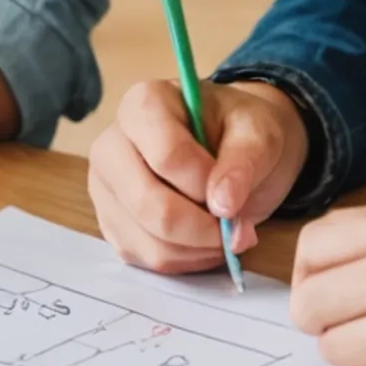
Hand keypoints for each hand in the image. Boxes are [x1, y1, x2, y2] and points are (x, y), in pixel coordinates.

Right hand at [89, 79, 308, 273]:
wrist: (233, 149)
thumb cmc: (241, 133)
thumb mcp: (259, 133)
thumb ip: (244, 161)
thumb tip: (223, 204)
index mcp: (143, 104)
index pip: (166, 155)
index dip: (206, 183)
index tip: (234, 190)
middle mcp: (111, 145)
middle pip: (147, 203)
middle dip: (202, 227)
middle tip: (239, 228)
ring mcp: (106, 188)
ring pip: (147, 240)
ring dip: (198, 249)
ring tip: (226, 233)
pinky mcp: (112, 224)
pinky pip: (145, 259)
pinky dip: (184, 260)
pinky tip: (204, 242)